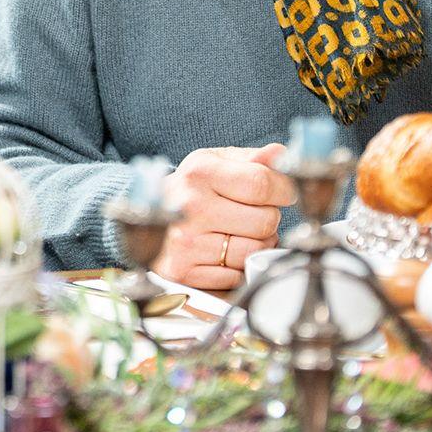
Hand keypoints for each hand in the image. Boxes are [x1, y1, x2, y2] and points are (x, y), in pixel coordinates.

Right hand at [152, 144, 295, 291]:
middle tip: (252, 214)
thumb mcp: (217, 162)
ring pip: (254, 251)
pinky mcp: (184, 273)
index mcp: (200, 172)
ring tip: (239, 233)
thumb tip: (280, 155)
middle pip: (265, 221)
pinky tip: (224, 253)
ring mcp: (186, 243)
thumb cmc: (192, 188)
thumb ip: (254, 158)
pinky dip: (237, 268)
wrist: (148, 216)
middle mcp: (190, 207)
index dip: (283, 190)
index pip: (262, 184)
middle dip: (268, 218)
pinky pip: (236, 277)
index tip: (282, 193)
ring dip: (257, 245)